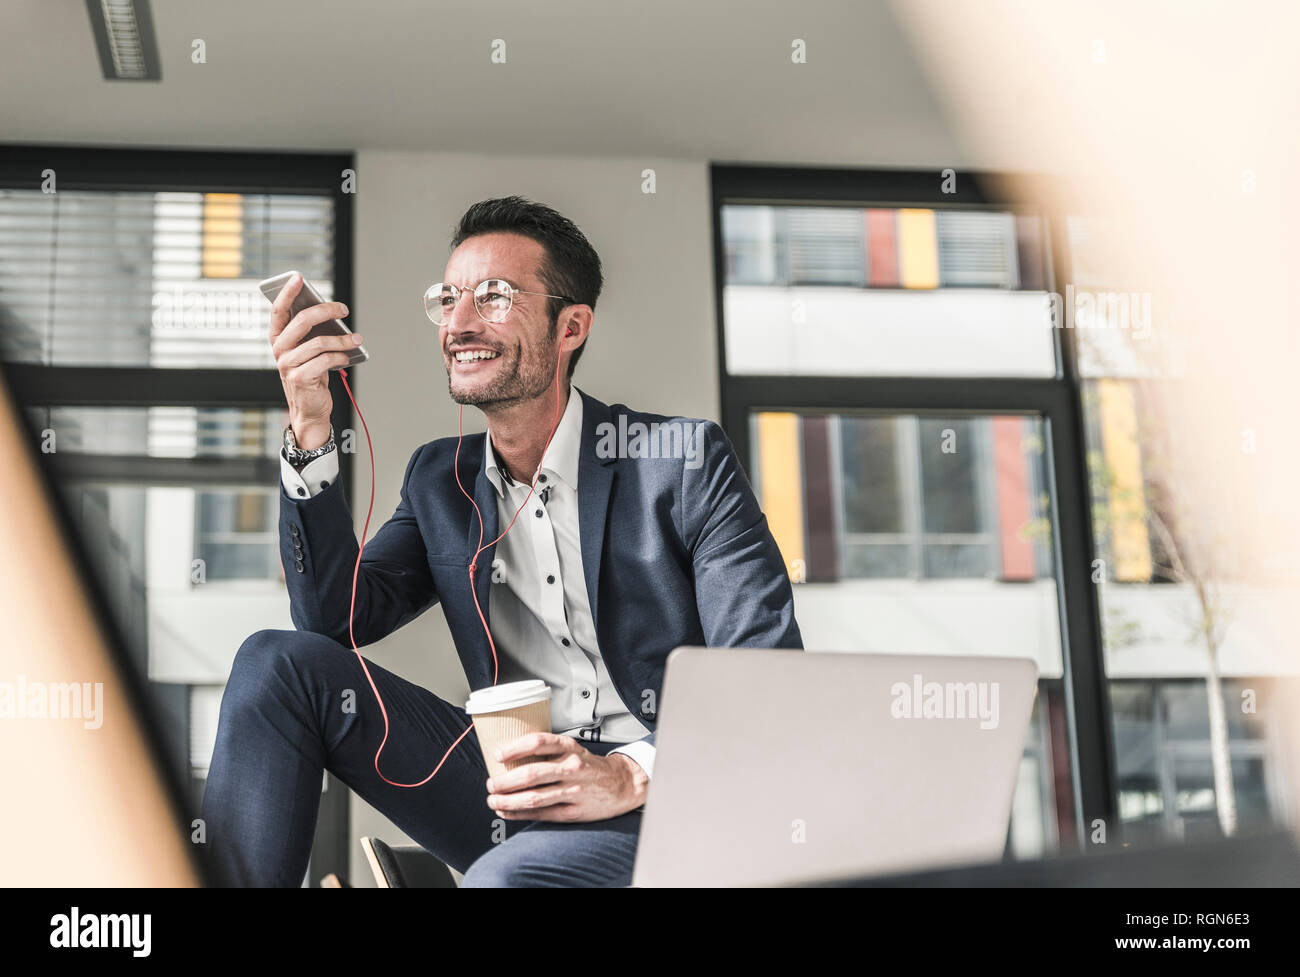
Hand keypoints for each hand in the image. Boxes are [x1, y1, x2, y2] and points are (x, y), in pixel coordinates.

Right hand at [268, 272, 361, 449]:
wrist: (309, 408)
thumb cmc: (311, 375)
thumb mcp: (308, 351)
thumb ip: (311, 333)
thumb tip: (329, 312)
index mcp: (278, 339)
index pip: (279, 311)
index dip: (287, 293)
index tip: (298, 277)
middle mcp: (279, 350)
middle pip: (302, 321)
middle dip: (326, 311)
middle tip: (344, 309)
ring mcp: (287, 364)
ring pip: (319, 342)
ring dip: (343, 339)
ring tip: (356, 338)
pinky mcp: (300, 378)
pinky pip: (326, 360)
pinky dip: (341, 356)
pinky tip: (348, 356)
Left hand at [485, 732, 647, 822]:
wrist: (622, 785)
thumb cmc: (590, 766)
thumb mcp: (573, 750)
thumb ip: (547, 752)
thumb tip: (510, 757)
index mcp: (569, 748)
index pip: (538, 743)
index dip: (514, 748)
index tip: (497, 755)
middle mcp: (571, 768)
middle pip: (531, 774)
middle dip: (505, 781)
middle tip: (491, 783)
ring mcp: (573, 791)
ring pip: (534, 798)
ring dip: (508, 800)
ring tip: (493, 800)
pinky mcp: (573, 812)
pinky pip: (542, 814)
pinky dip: (520, 814)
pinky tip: (507, 812)